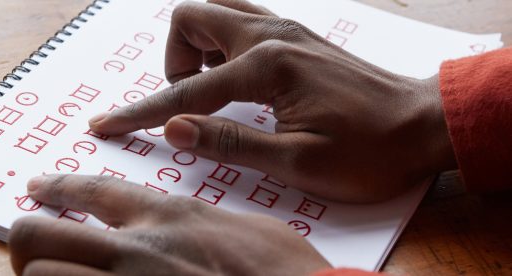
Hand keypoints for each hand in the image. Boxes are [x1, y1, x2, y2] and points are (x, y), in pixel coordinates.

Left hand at [9, 174, 330, 274]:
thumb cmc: (291, 275)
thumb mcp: (248, 230)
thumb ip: (205, 225)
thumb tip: (187, 228)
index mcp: (169, 216)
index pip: (94, 190)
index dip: (58, 188)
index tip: (36, 190)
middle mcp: (136, 248)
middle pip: (37, 235)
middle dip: (30, 244)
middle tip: (38, 253)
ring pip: (39, 275)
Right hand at [88, 0, 456, 201]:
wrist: (423, 125)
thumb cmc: (370, 150)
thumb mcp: (297, 161)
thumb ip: (230, 143)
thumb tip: (175, 130)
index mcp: (267, 67)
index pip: (185, 92)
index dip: (141, 113)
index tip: (106, 124)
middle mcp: (272, 36)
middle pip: (191, 18)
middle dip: (173, 62)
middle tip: (190, 103)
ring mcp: (286, 30)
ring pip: (217, 11)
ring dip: (197, 46)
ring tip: (210, 91)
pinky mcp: (296, 37)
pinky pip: (241, 22)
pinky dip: (221, 45)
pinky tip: (235, 80)